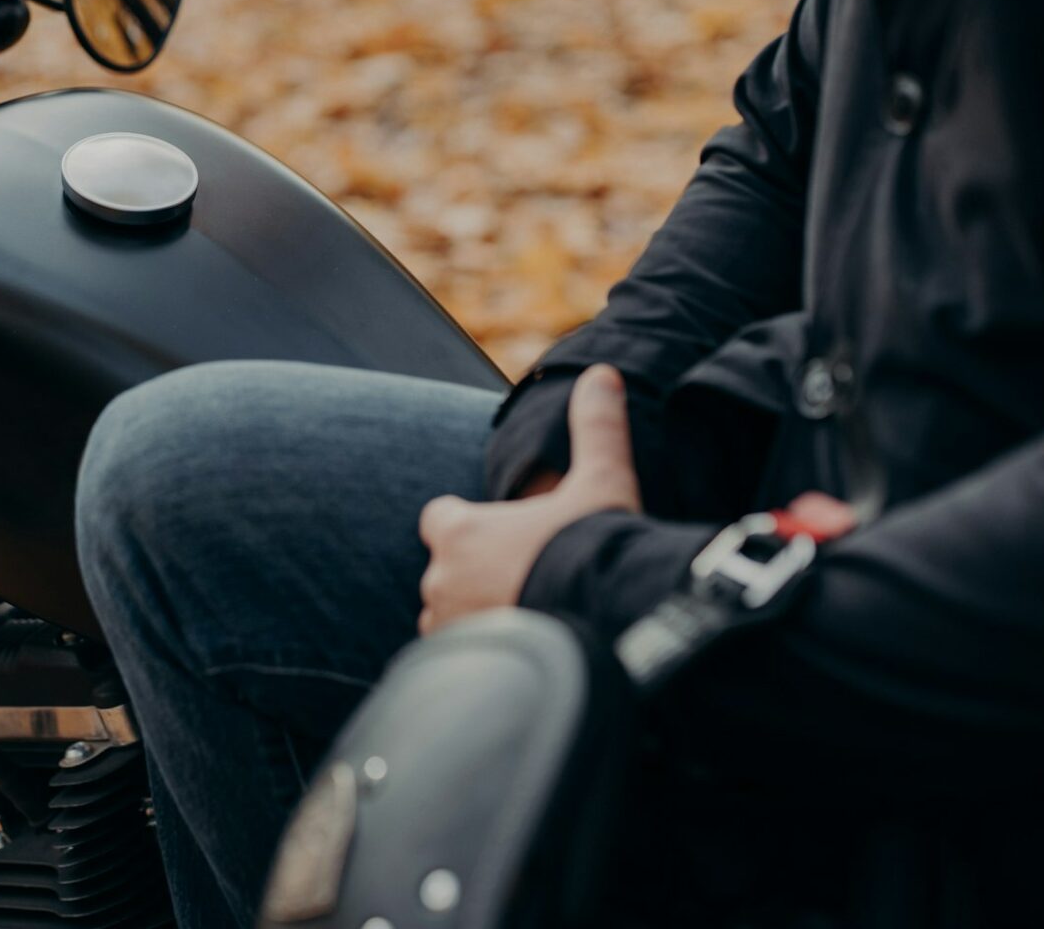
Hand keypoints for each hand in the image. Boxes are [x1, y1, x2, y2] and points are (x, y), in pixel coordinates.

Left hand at [418, 364, 641, 634]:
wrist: (604, 628)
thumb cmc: (594, 551)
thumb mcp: (602, 481)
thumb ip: (596, 427)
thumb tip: (603, 374)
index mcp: (459, 532)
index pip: (439, 520)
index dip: (467, 524)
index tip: (501, 533)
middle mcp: (439, 581)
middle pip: (446, 571)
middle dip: (478, 574)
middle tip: (528, 581)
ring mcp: (446, 630)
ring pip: (450, 619)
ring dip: (479, 616)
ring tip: (531, 619)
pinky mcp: (462, 668)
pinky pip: (461, 660)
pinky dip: (484, 657)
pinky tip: (526, 654)